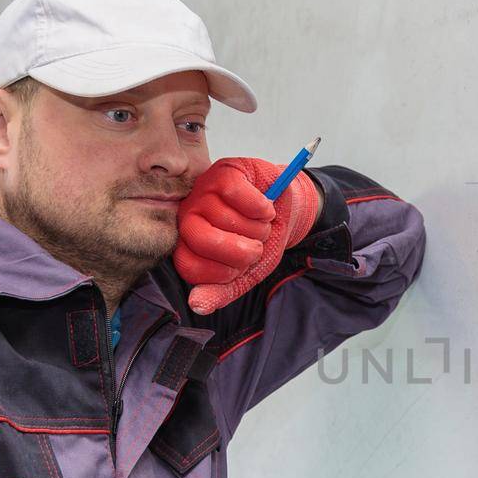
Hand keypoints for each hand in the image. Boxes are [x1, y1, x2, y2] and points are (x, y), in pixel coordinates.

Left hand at [172, 157, 321, 315]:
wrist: (288, 212)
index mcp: (189, 245)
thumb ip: (222, 291)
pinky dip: (260, 208)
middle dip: (242, 250)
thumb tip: (198, 305)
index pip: (190, 267)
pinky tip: (265, 208)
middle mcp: (189, 216)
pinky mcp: (224, 172)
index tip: (242, 268)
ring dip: (257, 228)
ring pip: (226, 218)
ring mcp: (203, 191)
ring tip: (262, 224)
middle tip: (256, 246)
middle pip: (202, 240)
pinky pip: (237, 195)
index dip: (223, 273)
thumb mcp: (247, 273)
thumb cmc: (262, 240)